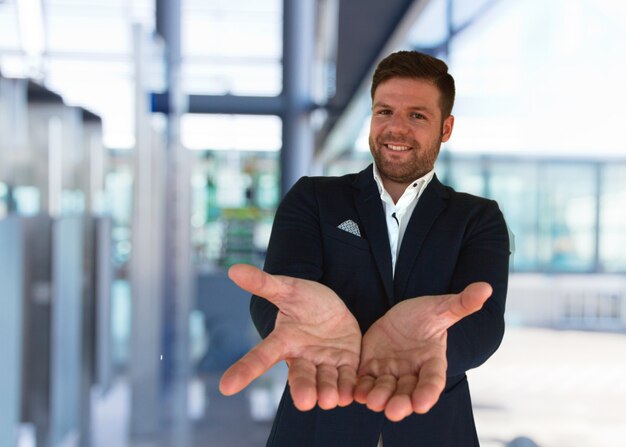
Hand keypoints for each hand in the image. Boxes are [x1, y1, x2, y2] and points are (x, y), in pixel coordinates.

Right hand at [219, 264, 361, 410]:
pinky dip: (349, 388)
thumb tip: (233, 270)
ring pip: (325, 382)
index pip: (261, 356)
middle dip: (302, 390)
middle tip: (306, 402)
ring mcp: (324, 363)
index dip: (244, 370)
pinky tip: (352, 396)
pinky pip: (347, 378)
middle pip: (300, 377)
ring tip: (331, 400)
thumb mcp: (287, 288)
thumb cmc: (305, 299)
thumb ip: (263, 283)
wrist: (332, 307)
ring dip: (328, 392)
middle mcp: (302, 357)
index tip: (226, 387)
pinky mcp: (346, 364)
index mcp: (283, 340)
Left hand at [354, 283, 491, 421]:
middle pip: (408, 392)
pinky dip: (360, 389)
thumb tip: (485, 288)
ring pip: (385, 390)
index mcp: (432, 361)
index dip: (428, 392)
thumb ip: (462, 303)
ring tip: (372, 402)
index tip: (423, 403)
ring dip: (379, 398)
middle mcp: (412, 373)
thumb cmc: (426, 314)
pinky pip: (365, 381)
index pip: (433, 380)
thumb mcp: (441, 306)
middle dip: (401, 402)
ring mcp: (391, 373)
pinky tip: (354, 393)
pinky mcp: (371, 368)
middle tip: (394, 411)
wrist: (400, 317)